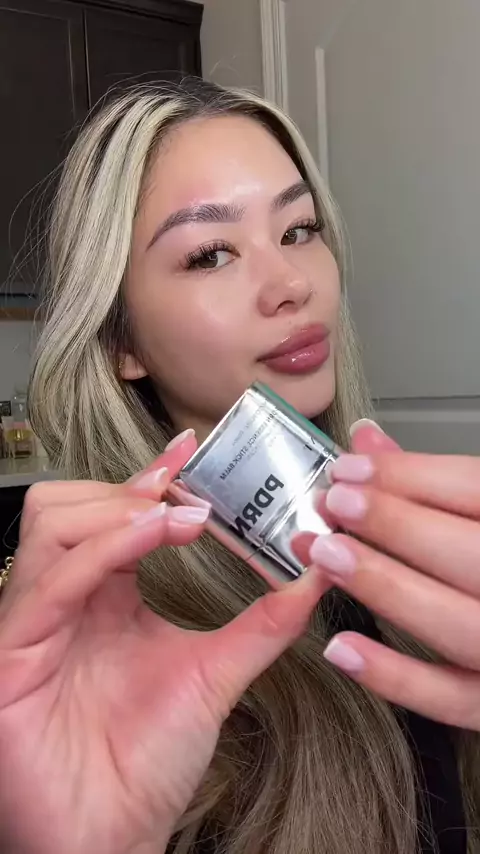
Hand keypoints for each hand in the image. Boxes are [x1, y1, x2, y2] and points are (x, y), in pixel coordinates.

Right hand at [0, 433, 326, 853]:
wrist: (112, 840)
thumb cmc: (147, 763)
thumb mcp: (216, 673)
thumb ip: (263, 623)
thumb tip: (314, 574)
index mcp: (99, 599)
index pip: (111, 515)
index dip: (149, 476)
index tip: (193, 448)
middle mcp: (61, 601)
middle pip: (67, 503)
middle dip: (126, 488)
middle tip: (186, 493)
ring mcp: (32, 622)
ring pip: (52, 523)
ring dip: (119, 509)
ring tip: (178, 518)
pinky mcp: (12, 652)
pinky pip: (52, 578)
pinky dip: (106, 547)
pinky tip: (155, 536)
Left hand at [308, 421, 479, 730]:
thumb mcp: (477, 515)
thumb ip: (429, 485)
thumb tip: (366, 441)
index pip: (478, 492)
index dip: (413, 476)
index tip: (350, 468)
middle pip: (473, 554)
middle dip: (398, 526)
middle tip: (335, 505)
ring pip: (460, 625)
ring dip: (388, 587)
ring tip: (327, 557)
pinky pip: (452, 699)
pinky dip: (396, 676)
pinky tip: (341, 647)